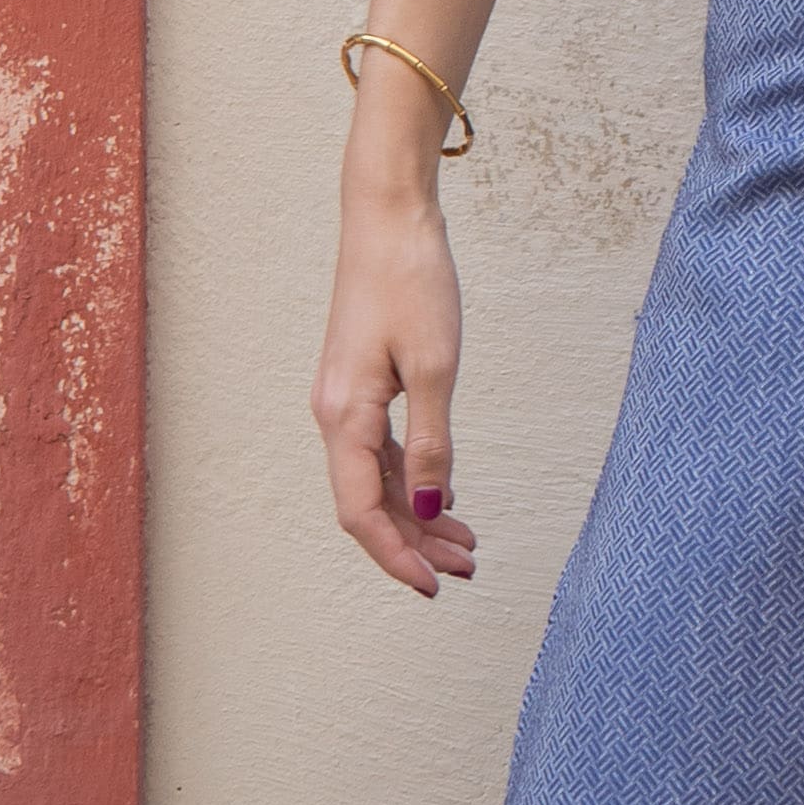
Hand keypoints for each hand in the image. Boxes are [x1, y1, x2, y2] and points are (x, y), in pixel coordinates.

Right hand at [313, 190, 477, 598]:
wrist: (388, 217)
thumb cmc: (410, 281)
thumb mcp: (435, 368)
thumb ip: (431, 443)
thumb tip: (428, 506)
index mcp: (344, 416)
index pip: (362, 512)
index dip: (397, 555)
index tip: (434, 587)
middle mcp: (335, 415)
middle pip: (370, 503)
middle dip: (416, 542)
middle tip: (467, 569)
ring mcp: (346, 400)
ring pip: (377, 479)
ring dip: (418, 514)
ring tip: (465, 542)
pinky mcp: (362, 384)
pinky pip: (381, 451)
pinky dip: (413, 478)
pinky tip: (444, 492)